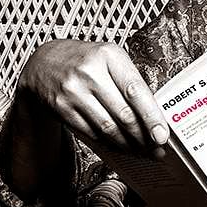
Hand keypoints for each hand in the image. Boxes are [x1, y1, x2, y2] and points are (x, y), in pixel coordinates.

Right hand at [17, 39, 168, 152]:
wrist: (44, 63)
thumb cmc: (85, 61)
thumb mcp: (109, 58)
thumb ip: (130, 81)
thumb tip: (155, 116)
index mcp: (108, 55)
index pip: (136, 91)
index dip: (151, 117)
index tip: (162, 135)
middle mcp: (90, 72)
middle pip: (123, 114)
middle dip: (143, 137)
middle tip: (157, 149)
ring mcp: (73, 91)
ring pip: (108, 128)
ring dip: (128, 144)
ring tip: (141, 151)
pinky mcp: (61, 108)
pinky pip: (92, 133)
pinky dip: (109, 143)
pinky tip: (120, 146)